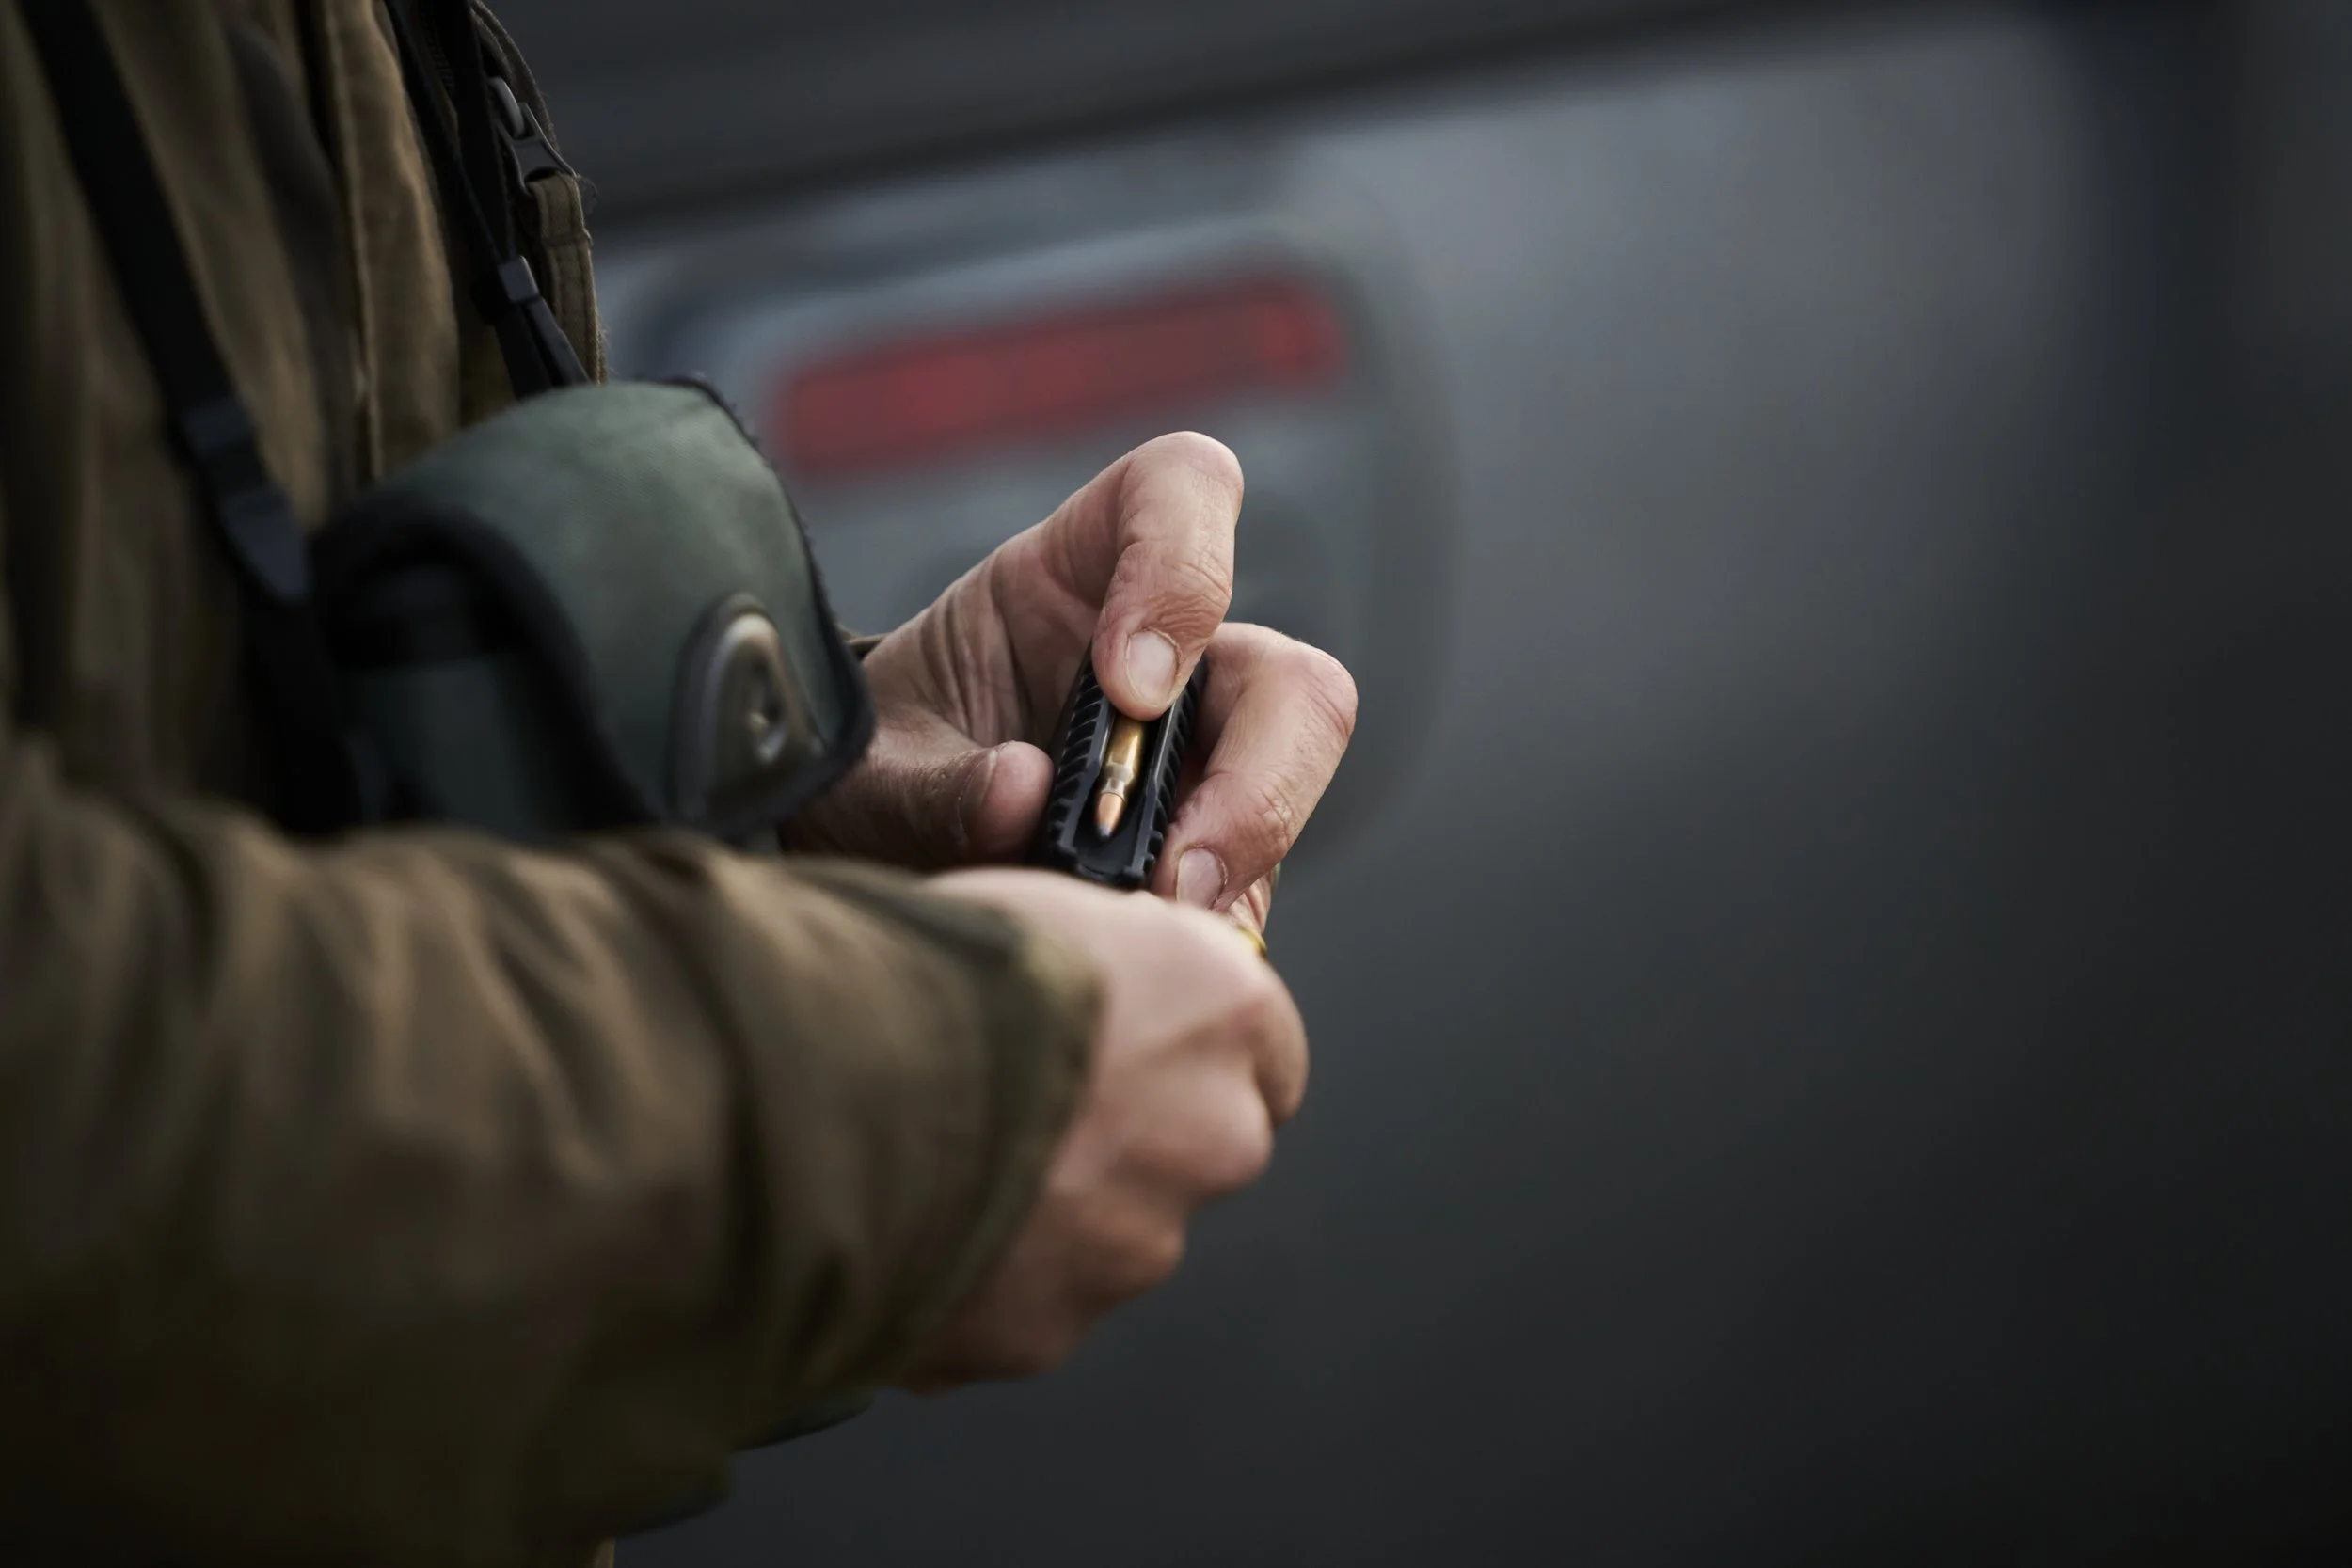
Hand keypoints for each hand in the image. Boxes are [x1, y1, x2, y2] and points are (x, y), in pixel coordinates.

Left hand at [789, 433, 1358, 937]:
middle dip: (1257, 775)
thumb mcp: (866, 774)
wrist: (863, 853)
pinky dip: (1211, 924)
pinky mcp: (1207, 845)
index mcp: (1078, 571)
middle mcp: (1169, 656)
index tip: (1126, 684)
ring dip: (1244, 858)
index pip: (1181, 492)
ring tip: (1157, 925)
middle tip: (1172, 866)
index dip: (1183, 570)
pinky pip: (1253, 882)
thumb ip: (930, 783)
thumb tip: (1023, 795)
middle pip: (1289, 675)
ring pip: (1297, 782)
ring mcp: (1202, 756)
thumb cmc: (871, 772)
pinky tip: (1146, 951)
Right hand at [901, 867, 1307, 1388]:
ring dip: (1045, 1213)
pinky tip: (902, 1223)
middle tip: (1014, 1107)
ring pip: (1108, 1237)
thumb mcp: (1037, 904)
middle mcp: (1211, 1134)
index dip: (1189, 1047)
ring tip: (934, 1164)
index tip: (1143, 1048)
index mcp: (1221, 1007)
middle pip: (1193, 1150)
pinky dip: (977, 1279)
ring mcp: (1135, 1245)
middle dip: (1122, 1140)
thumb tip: (1097, 988)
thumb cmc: (916, 966)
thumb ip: (1105, 963)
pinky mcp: (1052, 1330)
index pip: (1264, 1045)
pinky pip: (1022, 1305)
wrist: (819, 1088)